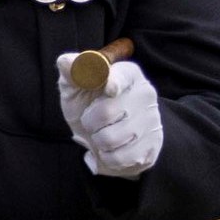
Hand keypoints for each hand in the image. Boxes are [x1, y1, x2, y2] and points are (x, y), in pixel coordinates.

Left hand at [56, 55, 163, 177]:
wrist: (105, 135)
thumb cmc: (89, 105)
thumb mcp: (76, 87)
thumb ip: (72, 72)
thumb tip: (65, 61)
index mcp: (128, 74)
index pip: (123, 75)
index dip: (114, 81)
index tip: (109, 88)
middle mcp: (145, 94)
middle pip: (105, 113)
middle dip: (89, 121)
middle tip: (93, 120)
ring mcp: (152, 121)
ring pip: (110, 139)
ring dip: (97, 141)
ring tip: (103, 134)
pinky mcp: (153, 145)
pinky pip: (120, 158)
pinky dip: (108, 157)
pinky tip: (113, 148)